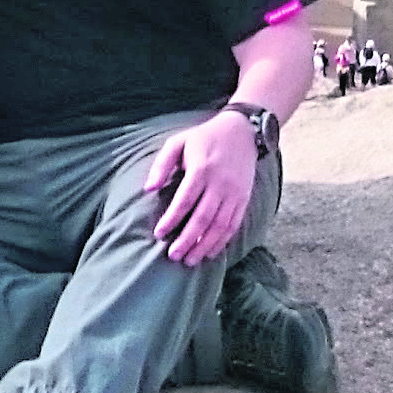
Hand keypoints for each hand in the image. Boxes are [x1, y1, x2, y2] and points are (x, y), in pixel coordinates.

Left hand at [148, 111, 260, 266]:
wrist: (242, 132)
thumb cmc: (204, 138)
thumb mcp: (178, 142)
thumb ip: (162, 165)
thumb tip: (148, 189)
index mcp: (202, 169)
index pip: (185, 200)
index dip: (171, 219)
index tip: (159, 234)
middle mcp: (220, 184)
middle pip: (203, 218)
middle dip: (187, 240)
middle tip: (173, 255)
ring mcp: (234, 193)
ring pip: (220, 226)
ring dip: (204, 246)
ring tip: (189, 260)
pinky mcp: (244, 199)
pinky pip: (233, 225)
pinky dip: (222, 242)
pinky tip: (209, 252)